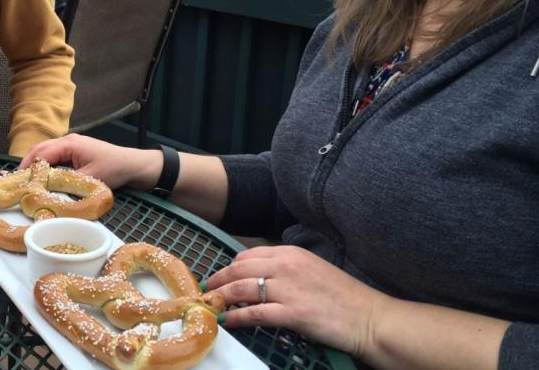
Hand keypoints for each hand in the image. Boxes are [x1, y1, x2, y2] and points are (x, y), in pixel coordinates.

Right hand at [20, 133, 159, 189]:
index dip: (27, 167)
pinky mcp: (76, 151)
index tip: (17, 180)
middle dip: (27, 163)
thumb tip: (47, 192)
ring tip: (26, 180)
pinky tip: (42, 176)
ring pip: (46, 151)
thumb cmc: (114, 169)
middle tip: (16, 180)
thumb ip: (67, 183)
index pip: (41, 153)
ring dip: (36, 164)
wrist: (133, 165)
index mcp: (70, 144)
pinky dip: (46, 164)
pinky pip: (55, 155)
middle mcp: (68, 140)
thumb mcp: (90, 179)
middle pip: (39, 149)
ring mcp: (72, 144)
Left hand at [206, 245, 383, 358]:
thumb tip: (258, 276)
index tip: (220, 277)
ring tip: (210, 306)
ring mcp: (288, 289)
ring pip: (241, 289)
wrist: (369, 318)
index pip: (248, 255)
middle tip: (206, 292)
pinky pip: (254, 313)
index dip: (229, 267)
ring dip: (220, 299)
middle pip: (238, 270)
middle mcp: (286, 266)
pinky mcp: (292, 313)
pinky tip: (227, 322)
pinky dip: (236, 317)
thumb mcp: (312, 270)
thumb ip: (286, 269)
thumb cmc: (343, 296)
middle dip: (217, 281)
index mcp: (291, 253)